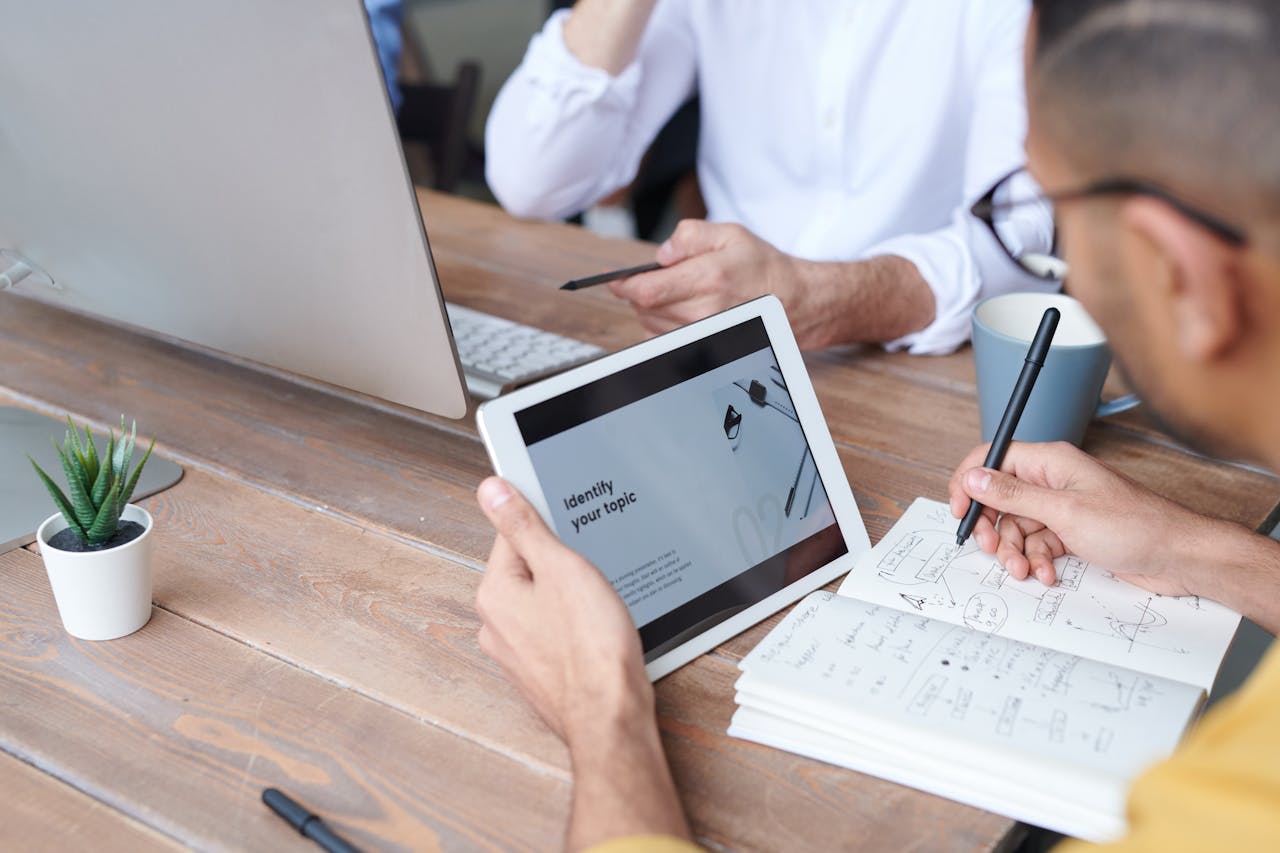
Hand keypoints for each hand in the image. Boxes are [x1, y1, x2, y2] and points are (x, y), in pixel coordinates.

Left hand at [475, 477, 650, 743]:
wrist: (611, 717)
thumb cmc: (591, 650)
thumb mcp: (561, 568)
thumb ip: (524, 525)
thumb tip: (491, 490)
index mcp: (494, 594)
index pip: (513, 534)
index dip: (549, 528)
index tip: (571, 532)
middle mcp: (496, 626)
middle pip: (530, 569)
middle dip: (563, 567)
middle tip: (592, 576)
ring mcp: (517, 653)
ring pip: (546, 603)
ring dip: (572, 599)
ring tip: (598, 609)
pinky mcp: (541, 673)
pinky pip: (557, 633)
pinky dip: (577, 628)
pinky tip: (598, 634)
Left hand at [609, 220, 832, 346]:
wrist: (792, 301)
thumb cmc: (760, 267)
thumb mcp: (730, 234)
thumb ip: (690, 235)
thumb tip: (662, 254)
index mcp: (709, 278)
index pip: (646, 290)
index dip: (623, 285)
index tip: (615, 280)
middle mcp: (704, 311)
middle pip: (644, 309)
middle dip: (640, 292)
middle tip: (656, 279)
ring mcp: (704, 334)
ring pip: (650, 325)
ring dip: (651, 309)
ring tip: (675, 294)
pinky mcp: (703, 347)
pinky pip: (663, 340)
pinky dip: (661, 326)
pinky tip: (680, 312)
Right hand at [948, 441, 1205, 595]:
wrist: (1178, 557)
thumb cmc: (1134, 525)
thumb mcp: (1064, 512)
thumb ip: (1013, 495)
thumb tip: (973, 478)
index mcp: (1050, 462)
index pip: (993, 458)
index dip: (970, 481)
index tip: (959, 509)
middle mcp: (1053, 481)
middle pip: (1000, 498)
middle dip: (992, 527)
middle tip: (990, 549)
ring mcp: (1062, 507)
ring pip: (1017, 526)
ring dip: (1015, 551)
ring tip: (1024, 570)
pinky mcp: (1072, 532)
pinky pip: (1038, 544)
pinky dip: (1037, 561)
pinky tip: (1047, 574)